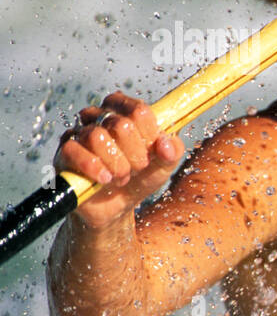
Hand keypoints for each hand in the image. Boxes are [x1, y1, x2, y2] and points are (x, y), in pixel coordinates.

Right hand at [55, 92, 184, 229]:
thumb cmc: (140, 177)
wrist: (117, 205)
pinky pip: (74, 151)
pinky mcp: (64, 153)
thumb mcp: (163, 165)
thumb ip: (172, 151)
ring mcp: (79, 133)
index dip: (149, 134)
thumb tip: (165, 142)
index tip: (151, 151)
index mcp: (124, 112)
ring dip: (116, 163)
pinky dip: (94, 167)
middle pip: (120, 124)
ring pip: (96, 136)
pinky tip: (105, 179)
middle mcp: (99, 117)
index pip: (138, 110)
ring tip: (121, 176)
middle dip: (135, 154)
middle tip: (137, 168)